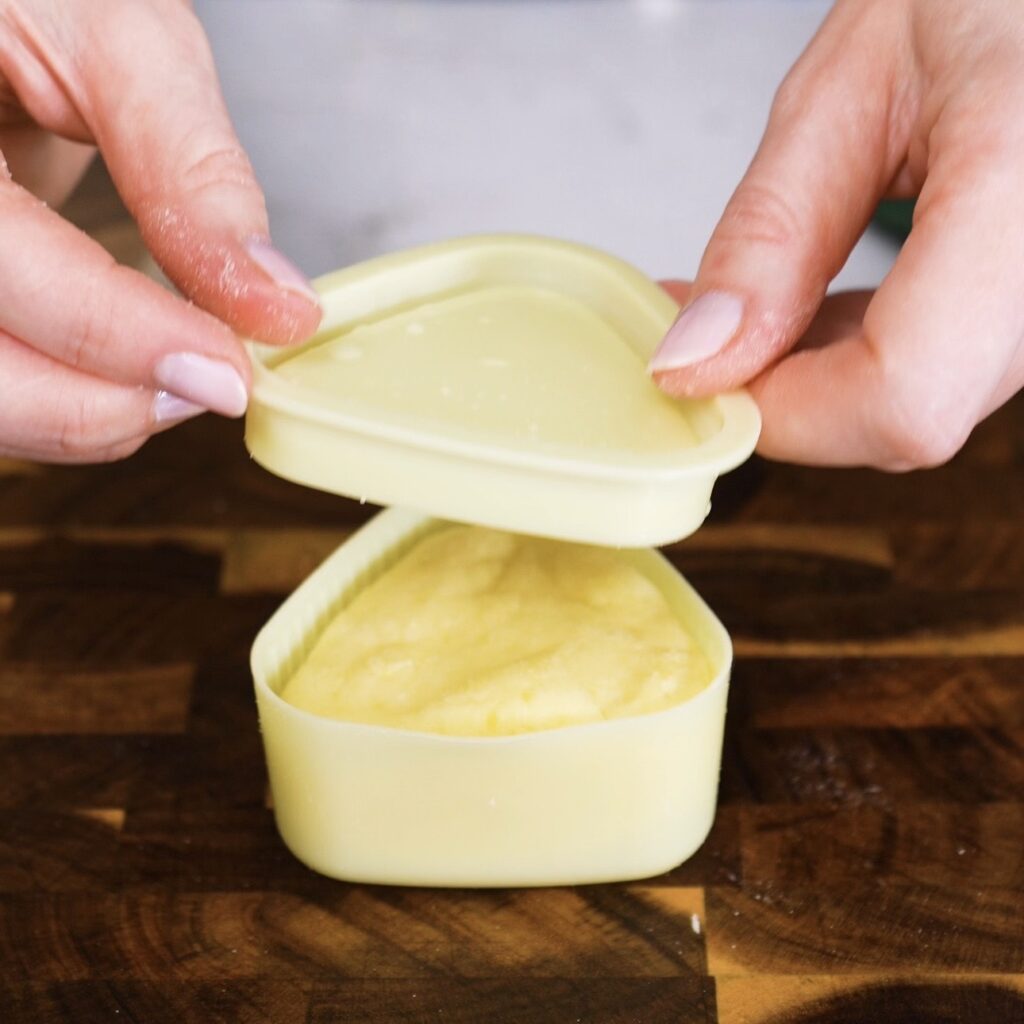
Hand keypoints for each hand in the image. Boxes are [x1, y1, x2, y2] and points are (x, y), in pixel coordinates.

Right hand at [0, 0, 321, 462]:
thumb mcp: (116, 35)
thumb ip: (192, 170)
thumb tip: (274, 300)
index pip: (1, 267)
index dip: (123, 337)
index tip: (232, 372)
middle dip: (103, 404)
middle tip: (211, 382)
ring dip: (87, 415)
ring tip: (177, 373)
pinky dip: (65, 396)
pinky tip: (124, 369)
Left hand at [650, 0, 1023, 469]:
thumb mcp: (844, 91)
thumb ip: (769, 234)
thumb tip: (698, 359)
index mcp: (1021, 197)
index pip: (899, 398)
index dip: (783, 411)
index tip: (699, 371)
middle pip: (902, 418)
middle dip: (779, 391)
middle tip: (702, 327)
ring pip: (912, 408)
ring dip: (810, 375)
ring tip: (751, 299)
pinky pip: (933, 375)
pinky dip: (853, 355)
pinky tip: (814, 302)